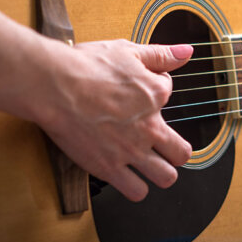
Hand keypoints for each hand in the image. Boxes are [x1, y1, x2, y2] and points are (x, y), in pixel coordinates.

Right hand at [36, 40, 193, 201]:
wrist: (54, 87)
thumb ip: (161, 55)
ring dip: (160, 173)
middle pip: (182, 153)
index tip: (139, 93)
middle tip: (162, 146)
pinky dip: (135, 187)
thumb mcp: (127, 50)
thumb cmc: (86, 66)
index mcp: (155, 95)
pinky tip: (127, 176)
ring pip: (166, 177)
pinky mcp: (109, 168)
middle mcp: (149, 127)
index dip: (155, 91)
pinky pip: (137, 191)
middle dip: (176, 151)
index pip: (170, 94)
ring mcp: (131, 150)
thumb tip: (187, 52)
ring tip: (148, 166)